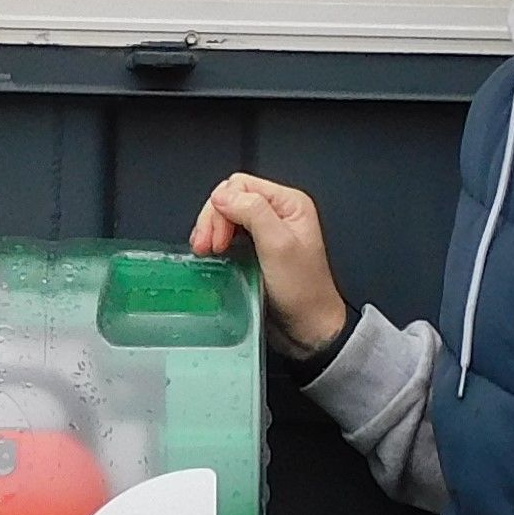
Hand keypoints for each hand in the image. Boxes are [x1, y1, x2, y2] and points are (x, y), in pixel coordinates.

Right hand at [186, 172, 350, 356]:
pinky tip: (210, 255)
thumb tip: (221, 195)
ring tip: (204, 252)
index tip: (217, 240)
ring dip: (210, 231)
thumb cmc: (303, 292)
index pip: (241, 185)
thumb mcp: (278, 246)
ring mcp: (266, 230)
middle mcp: (278, 212)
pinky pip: (228, 235)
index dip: (222, 208)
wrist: (309, 328)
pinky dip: (215, 242)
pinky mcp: (255, 249)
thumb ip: (252, 213)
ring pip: (226, 216)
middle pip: (231, 198)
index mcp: (289, 203)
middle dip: (213, 220)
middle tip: (206, 247)